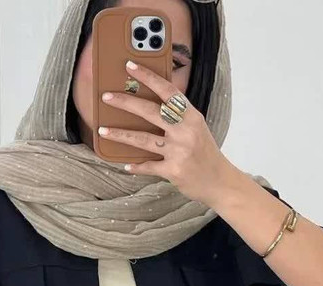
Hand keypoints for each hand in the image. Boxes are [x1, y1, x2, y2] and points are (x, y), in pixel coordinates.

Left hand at [98, 59, 230, 206]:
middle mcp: (185, 131)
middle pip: (149, 111)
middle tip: (106, 97)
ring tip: (103, 130)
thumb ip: (177, 116)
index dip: (148, 77)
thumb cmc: (205, 154)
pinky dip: (136, 166)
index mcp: (191, 116)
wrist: (220, 182)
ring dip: (120, 134)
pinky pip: (148, 166)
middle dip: (125, 102)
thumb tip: (149, 105)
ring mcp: (178, 151)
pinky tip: (126, 164)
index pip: (167, 90)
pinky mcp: (173, 170)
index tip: (130, 67)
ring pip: (142, 139)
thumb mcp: (196, 128)